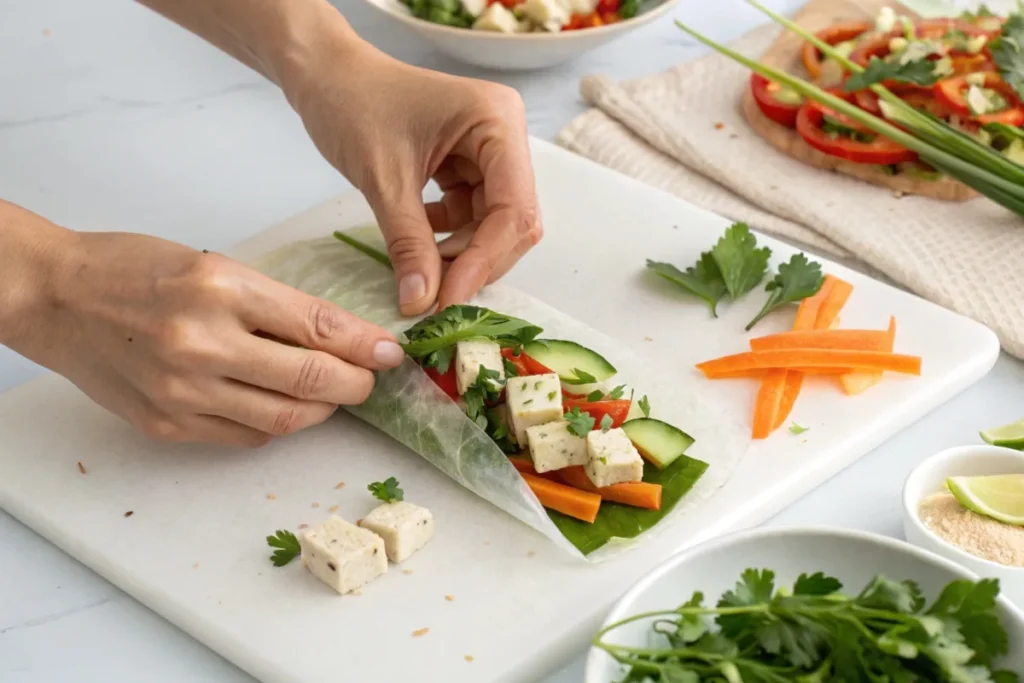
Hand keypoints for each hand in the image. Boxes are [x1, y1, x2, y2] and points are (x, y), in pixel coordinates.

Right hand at [13, 229, 405, 446]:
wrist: (57, 299)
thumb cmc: (134, 270)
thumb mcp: (213, 265)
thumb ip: (273, 305)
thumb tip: (337, 338)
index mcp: (219, 287)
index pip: (315, 325)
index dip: (364, 344)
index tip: (390, 352)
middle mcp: (201, 342)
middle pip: (309, 379)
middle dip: (356, 384)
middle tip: (370, 379)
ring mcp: (182, 391)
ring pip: (284, 418)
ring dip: (322, 409)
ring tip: (333, 394)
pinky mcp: (167, 424)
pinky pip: (245, 436)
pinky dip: (276, 423)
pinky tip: (284, 405)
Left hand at [284, 41, 542, 315]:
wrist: (324, 75)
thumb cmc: (351, 104)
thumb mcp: (383, 178)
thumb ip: (408, 243)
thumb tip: (422, 303)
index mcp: (497, 122)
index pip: (513, 208)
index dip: (485, 260)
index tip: (448, 300)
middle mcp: (505, 136)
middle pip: (512, 221)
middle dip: (477, 260)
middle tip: (435, 297)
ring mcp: (489, 152)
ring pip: (494, 225)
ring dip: (462, 254)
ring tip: (422, 273)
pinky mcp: (469, 166)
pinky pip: (472, 216)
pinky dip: (449, 239)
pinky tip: (419, 245)